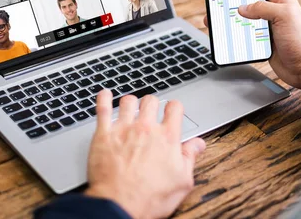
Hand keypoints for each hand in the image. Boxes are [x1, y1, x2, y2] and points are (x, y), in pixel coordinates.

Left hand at [85, 91, 205, 218]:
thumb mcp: (181, 182)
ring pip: (128, 101)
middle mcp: (145, 128)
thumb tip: (198, 145)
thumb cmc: (149, 198)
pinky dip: (104, 99)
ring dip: (131, 103)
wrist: (119, 205)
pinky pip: (102, 109)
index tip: (173, 111)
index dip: (175, 108)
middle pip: (151, 100)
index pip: (175, 108)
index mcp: (166, 138)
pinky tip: (106, 95)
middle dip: (152, 103)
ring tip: (130, 108)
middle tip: (150, 111)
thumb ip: (190, 159)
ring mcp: (123, 129)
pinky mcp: (103, 135)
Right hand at [204, 0, 300, 88]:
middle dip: (233, 3)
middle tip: (217, 3)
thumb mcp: (284, 15)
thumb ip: (262, 8)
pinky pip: (245, 37)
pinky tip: (225, 36)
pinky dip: (235, 36)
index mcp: (280, 0)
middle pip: (248, 3)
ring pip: (244, 21)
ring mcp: (266, 28)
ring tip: (216, 21)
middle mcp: (272, 13)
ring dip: (231, 21)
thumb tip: (243, 8)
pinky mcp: (261, 43)